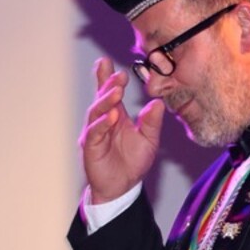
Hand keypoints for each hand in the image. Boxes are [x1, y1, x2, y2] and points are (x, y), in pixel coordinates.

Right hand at [80, 57, 164, 201]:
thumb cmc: (133, 162)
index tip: (106, 61)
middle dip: (108, 85)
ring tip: (116, 91)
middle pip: (102, 98)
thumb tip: (158, 103)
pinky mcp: (91, 148)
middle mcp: (103, 121)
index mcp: (115, 116)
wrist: (123, 188)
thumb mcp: (149, 140)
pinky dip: (103, 124)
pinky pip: (95, 133)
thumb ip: (152, 122)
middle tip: (118, 75)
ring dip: (106, 101)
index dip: (106, 77)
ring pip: (96, 112)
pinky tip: (112, 116)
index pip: (109, 93)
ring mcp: (95, 133)